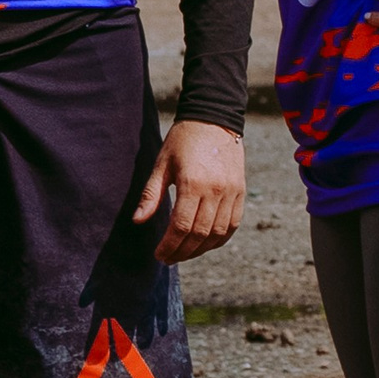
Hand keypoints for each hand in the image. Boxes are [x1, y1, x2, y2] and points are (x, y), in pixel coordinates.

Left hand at [134, 119, 245, 264]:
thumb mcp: (162, 164)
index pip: (181, 226)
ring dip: (200, 250)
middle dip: (182, 252)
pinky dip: (219, 239)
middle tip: (168, 258)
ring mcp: (231, 192)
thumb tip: (138, 221)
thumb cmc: (183, 140)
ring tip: (184, 253)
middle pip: (199, 234)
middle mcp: (215, 190)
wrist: (214, 119)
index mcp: (193, 183)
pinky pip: (232, 224)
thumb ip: (151, 195)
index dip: (169, 246)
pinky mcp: (240, 191)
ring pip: (218, 233)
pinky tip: (205, 244)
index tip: (159, 255)